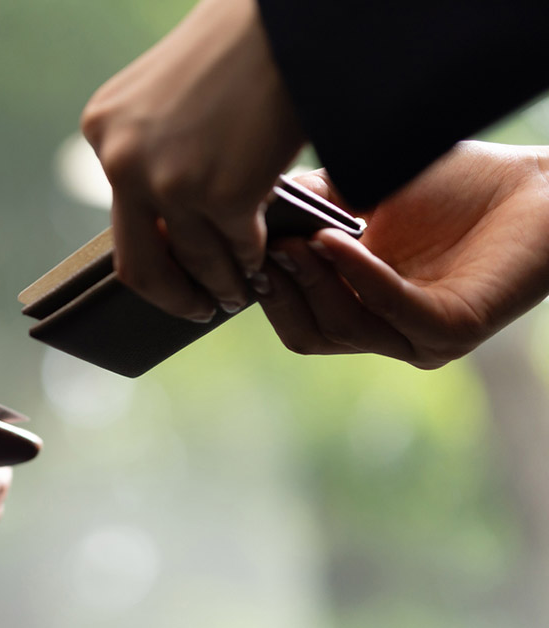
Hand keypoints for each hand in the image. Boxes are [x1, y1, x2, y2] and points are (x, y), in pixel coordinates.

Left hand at [81, 0, 303, 320]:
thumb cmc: (236, 49)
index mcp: (102, 131)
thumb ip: (152, 148)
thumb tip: (164, 216)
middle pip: (137, 263)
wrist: (287, 22)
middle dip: (170, 296)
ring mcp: (168, 183)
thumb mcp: (163, 96)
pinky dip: (254, 261)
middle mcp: (122, 161)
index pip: (121, 217)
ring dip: (222, 284)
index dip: (152, 253)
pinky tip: (266, 261)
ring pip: (195, 262)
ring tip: (241, 291)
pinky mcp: (221, 196)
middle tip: (196, 307)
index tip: (172, 273)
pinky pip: (238, 250)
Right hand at [257, 142, 548, 368]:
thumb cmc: (453, 186)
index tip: (237, 247)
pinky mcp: (454, 330)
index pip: (293, 318)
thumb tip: (247, 210)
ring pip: (341, 328)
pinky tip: (334, 240)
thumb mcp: (360, 192)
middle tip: (263, 245)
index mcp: (359, 304)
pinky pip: (394, 311)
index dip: (262, 288)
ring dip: (312, 282)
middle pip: (308, 333)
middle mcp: (386, 331)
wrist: (539, 186)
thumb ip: (309, 207)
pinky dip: (358, 276)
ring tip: (296, 239)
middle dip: (278, 291)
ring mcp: (419, 338)